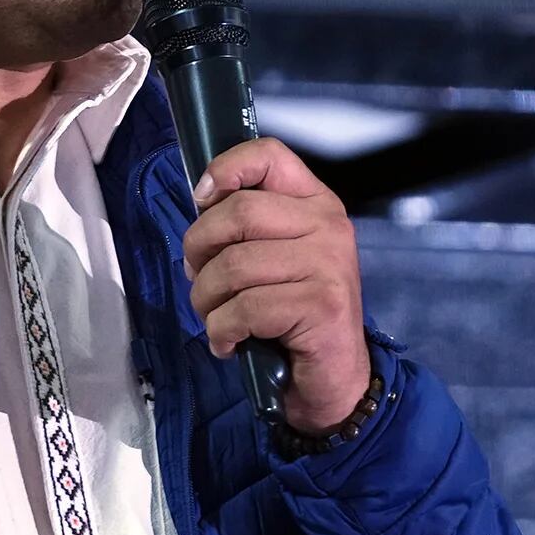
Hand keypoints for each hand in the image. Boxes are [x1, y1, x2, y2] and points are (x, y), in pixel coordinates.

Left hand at [182, 138, 371, 433]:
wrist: (335, 378)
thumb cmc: (294, 314)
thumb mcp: (275, 257)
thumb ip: (246, 225)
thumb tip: (200, 202)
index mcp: (315, 203)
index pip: (269, 156)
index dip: (225, 169)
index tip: (201, 200)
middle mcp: (327, 226)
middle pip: (238, 212)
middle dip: (199, 250)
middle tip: (199, 279)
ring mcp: (328, 264)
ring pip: (233, 265)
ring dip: (206, 299)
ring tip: (215, 317)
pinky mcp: (321, 305)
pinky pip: (244, 308)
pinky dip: (221, 331)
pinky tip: (229, 342)